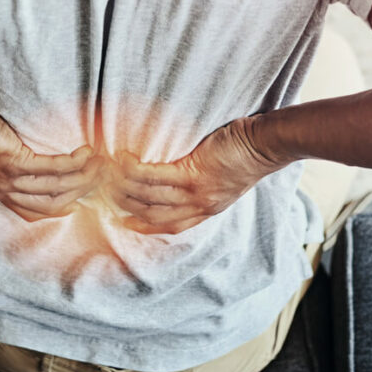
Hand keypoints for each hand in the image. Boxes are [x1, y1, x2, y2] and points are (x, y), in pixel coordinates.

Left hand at [0, 99, 101, 221]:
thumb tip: (42, 164)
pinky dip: (73, 161)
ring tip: (100, 162)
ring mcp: (11, 180)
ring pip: (58, 185)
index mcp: (3, 194)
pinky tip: (86, 152)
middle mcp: (8, 192)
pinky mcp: (15, 163)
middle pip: (55, 201)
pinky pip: (53, 167)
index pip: (40, 212)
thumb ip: (16, 168)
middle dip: (82, 189)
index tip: (84, 196)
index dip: (66, 206)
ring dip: (84, 174)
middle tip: (102, 175)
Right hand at [109, 116, 288, 234]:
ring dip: (126, 186)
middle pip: (154, 214)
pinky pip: (155, 176)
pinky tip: (124, 160)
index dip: (144, 226)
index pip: (169, 226)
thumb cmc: (246, 154)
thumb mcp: (224, 181)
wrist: (265, 145)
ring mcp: (195, 193)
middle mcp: (199, 207)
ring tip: (110, 172)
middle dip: (127, 206)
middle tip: (107, 192)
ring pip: (150, 197)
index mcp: (206, 210)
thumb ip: (202, 186)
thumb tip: (181, 178)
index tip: (124, 221)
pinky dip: (136, 170)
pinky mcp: (193, 174)